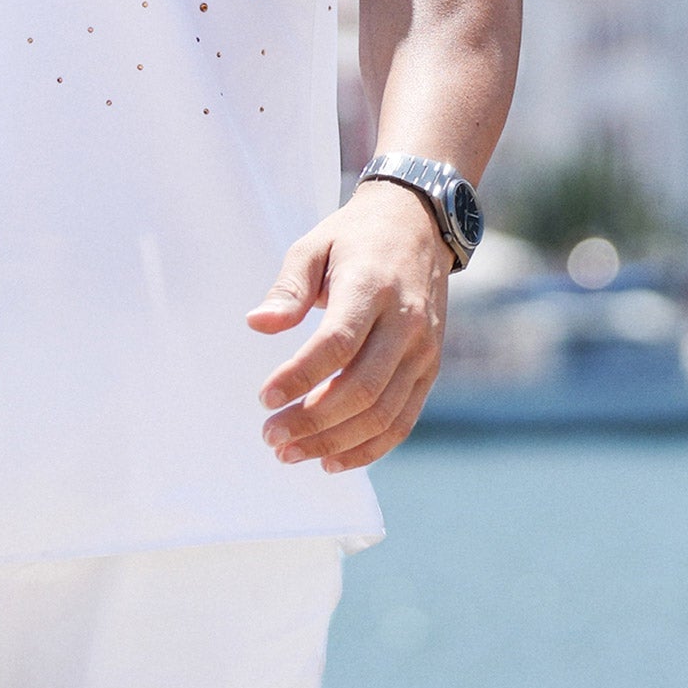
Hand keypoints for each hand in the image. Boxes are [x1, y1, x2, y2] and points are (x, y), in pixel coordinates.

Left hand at [246, 179, 451, 470]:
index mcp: (372, 286)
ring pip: (382, 413)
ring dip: (335, 442)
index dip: (300, 376)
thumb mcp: (313, 245)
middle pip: (361, 388)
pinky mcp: (430, 368)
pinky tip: (332, 460)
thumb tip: (257, 324)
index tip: (264, 397)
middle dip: (312, 421)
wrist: (417, 226)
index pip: (337, 343)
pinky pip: (403, 420)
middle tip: (270, 436)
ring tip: (291, 453)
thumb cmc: (353, 239)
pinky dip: (369, 448)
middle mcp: (405, 322)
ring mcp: (423, 350)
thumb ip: (288, 288)